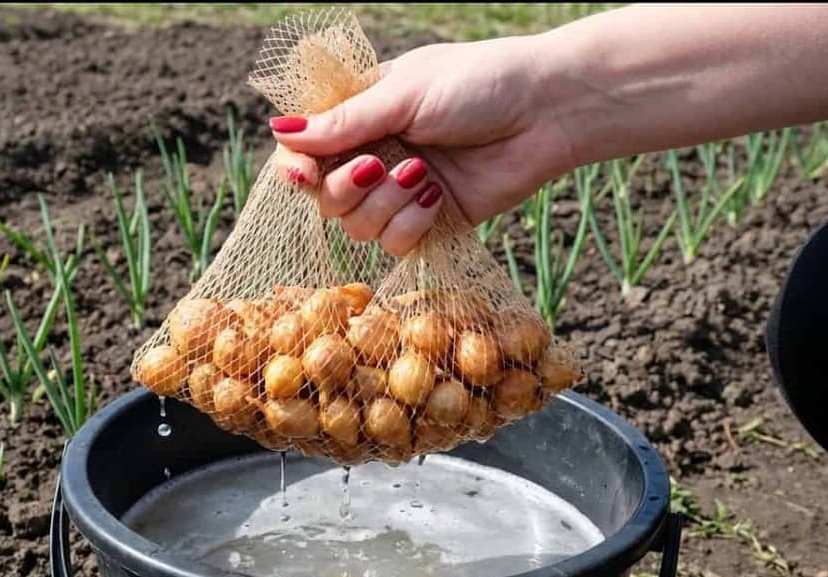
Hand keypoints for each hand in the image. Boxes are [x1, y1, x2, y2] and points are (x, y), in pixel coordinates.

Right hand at [269, 34, 578, 255]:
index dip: (295, 168)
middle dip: (344, 188)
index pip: (305, 149)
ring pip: (357, 226)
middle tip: (376, 166)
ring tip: (422, 174)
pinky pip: (395, 243)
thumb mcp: (404, 95)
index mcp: (361, 114)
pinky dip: (411, 223)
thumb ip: (343, 123)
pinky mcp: (431, 221)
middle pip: (323, 196)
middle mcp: (375, 154)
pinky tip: (437, 196)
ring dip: (385, 204)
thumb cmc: (479, 83)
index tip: (301, 174)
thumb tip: (280, 131)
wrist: (547, 111)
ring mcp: (401, 191)